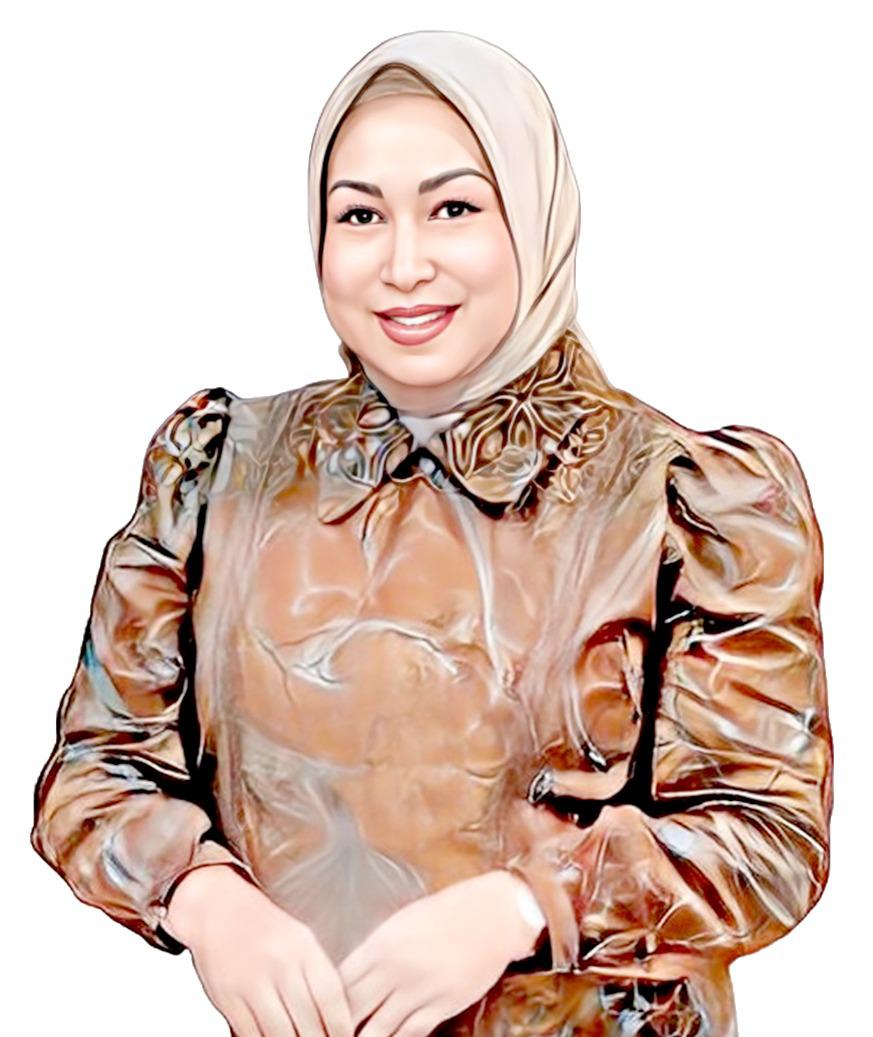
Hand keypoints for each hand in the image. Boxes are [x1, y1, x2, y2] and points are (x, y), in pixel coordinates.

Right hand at [165, 864, 353, 1036]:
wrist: (216, 909)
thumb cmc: (266, 926)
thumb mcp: (300, 938)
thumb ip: (318, 973)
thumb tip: (338, 1016)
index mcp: (302, 946)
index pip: (330, 996)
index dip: (342, 1026)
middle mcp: (278, 964)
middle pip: (307, 1021)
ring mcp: (250, 983)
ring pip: (279, 1034)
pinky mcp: (227, 998)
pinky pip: (250, 1035)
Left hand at [337, 869, 544, 1036]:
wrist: (492, 914)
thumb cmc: (445, 912)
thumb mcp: (402, 923)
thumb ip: (375, 951)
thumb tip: (350, 978)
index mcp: (380, 944)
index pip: (338, 984)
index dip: (326, 1004)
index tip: (319, 1015)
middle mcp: (395, 969)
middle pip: (351, 1011)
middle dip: (338, 1027)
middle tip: (328, 1034)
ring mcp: (418, 990)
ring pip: (377, 1031)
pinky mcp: (442, 1006)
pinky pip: (409, 1034)